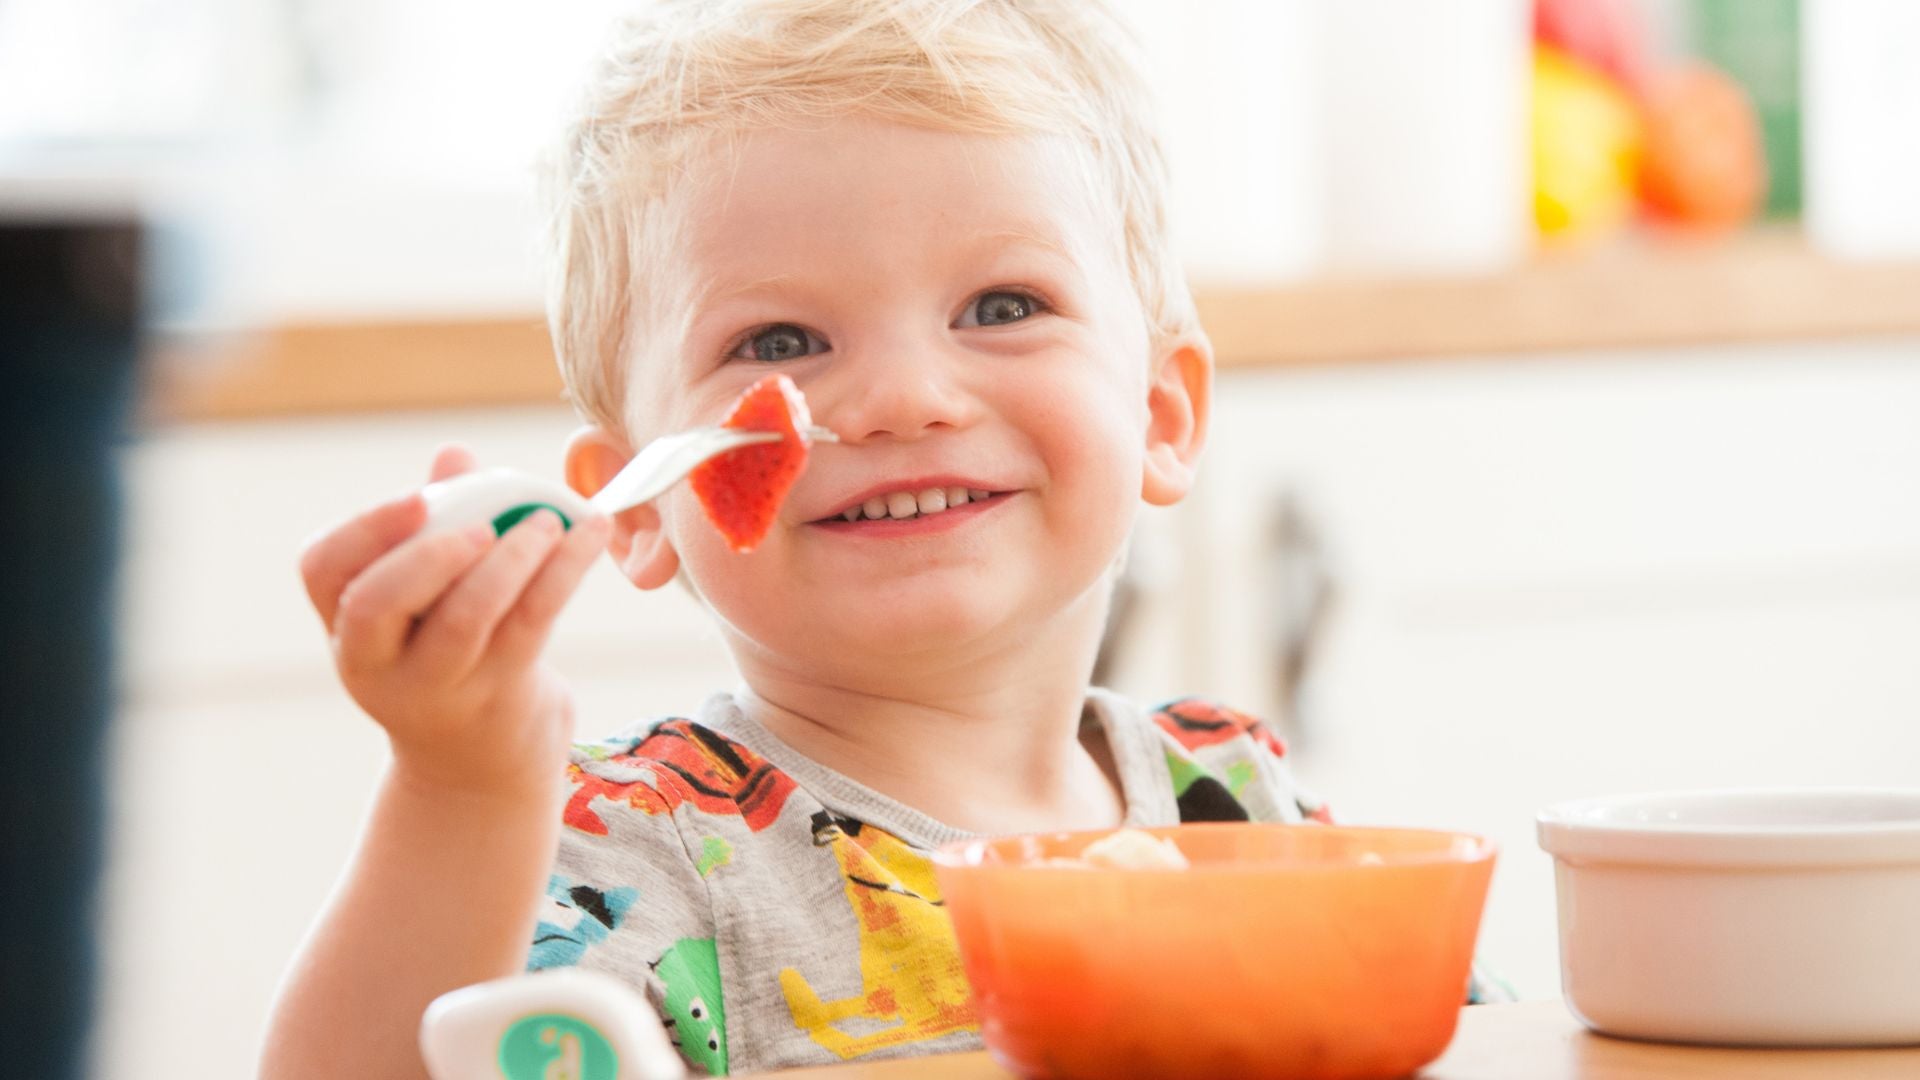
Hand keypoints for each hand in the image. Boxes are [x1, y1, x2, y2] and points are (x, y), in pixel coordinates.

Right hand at [298, 445, 611, 800]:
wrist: (478, 768)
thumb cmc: (450, 655)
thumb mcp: (428, 601)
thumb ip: (436, 526)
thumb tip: (454, 455)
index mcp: (346, 627)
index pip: (323, 571)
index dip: (363, 530)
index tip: (417, 499)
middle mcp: (376, 663)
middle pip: (375, 606)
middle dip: (427, 555)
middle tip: (481, 525)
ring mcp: (436, 688)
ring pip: (463, 621)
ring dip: (510, 562)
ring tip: (548, 522)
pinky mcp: (498, 698)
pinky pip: (531, 627)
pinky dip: (564, 572)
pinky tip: (590, 535)